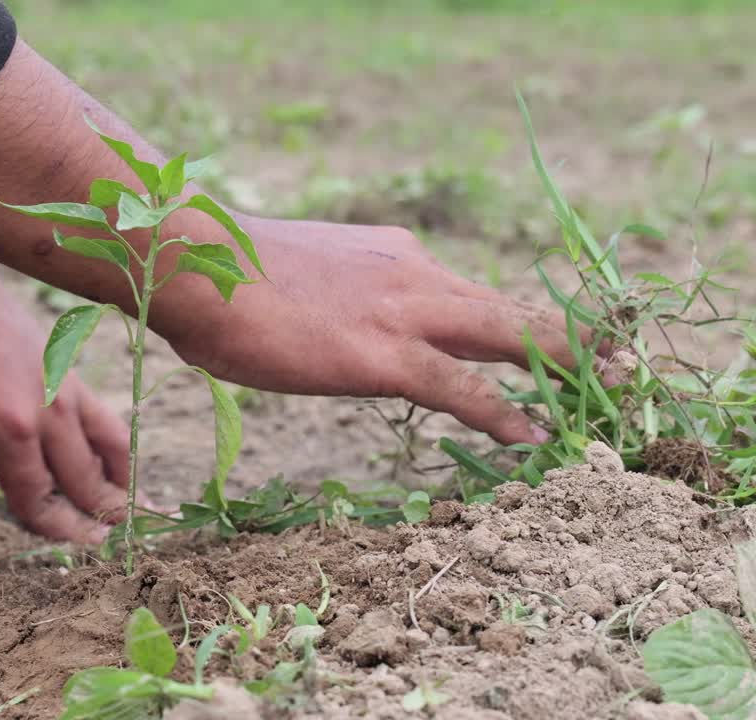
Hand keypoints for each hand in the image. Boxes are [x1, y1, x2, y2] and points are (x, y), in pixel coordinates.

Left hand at [0, 212, 130, 543]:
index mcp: (6, 429)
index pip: (38, 497)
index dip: (52, 527)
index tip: (68, 547)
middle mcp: (45, 412)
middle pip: (81, 481)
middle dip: (93, 518)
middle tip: (104, 544)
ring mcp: (63, 388)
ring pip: (106, 448)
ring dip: (116, 483)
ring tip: (124, 509)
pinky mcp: (69, 369)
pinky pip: (104, 417)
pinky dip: (115, 445)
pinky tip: (115, 462)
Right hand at [159, 216, 586, 445]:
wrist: (195, 260)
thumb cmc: (223, 275)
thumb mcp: (297, 278)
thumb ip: (333, 297)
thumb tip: (318, 324)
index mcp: (392, 255)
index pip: (472, 291)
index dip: (514, 321)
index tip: (545, 342)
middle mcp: (414, 273)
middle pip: (513, 308)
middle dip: (571, 336)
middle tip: (615, 361)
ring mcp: (404, 311)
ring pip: (510, 338)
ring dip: (564, 367)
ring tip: (607, 394)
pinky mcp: (383, 354)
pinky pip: (462, 388)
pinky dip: (504, 413)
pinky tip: (533, 437)